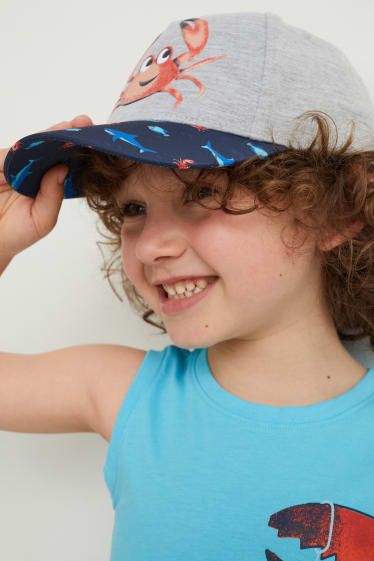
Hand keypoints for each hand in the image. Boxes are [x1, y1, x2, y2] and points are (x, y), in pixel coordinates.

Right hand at [0, 114, 93, 258]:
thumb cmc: (16, 233)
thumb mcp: (42, 220)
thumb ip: (53, 197)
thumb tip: (63, 169)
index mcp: (47, 185)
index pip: (64, 164)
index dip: (78, 152)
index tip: (96, 141)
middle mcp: (32, 172)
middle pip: (51, 149)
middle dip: (69, 135)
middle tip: (86, 122)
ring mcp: (14, 166)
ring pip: (34, 145)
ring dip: (53, 133)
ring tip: (73, 125)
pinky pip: (14, 151)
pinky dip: (30, 144)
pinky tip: (49, 137)